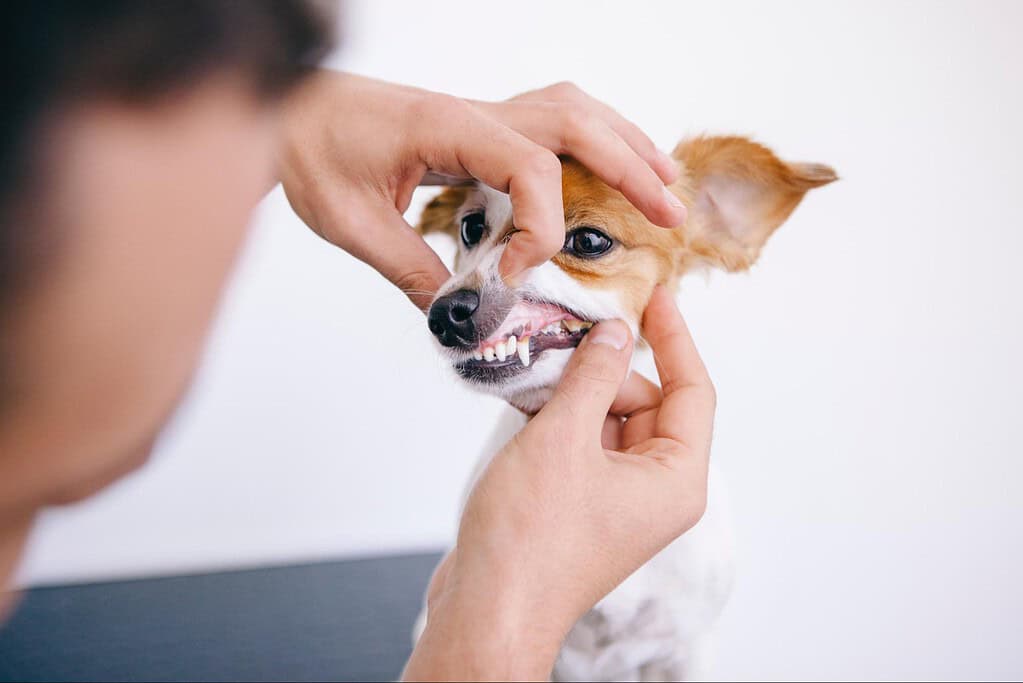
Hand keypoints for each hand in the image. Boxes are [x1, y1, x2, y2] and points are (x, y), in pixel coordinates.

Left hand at [278, 72, 685, 309]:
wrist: (284, 110)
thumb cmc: (306, 150)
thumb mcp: (350, 222)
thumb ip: (409, 267)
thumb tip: (460, 313)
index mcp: (445, 128)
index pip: (530, 166)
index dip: (540, 225)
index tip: (515, 273)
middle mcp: (473, 112)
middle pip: (574, 124)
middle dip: (629, 168)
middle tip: (669, 214)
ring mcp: (478, 113)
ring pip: (571, 111)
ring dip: (623, 144)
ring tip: (664, 183)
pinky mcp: (475, 124)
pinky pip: (550, 119)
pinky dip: (592, 139)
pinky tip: (608, 164)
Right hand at [403, 287, 714, 680]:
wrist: (486, 610)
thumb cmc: (529, 539)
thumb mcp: (563, 437)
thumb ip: (593, 375)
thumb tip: (616, 332)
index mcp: (675, 480)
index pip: (692, 390)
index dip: (676, 337)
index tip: (656, 294)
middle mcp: (655, 490)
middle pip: (645, 402)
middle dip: (605, 370)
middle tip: (563, 338)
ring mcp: (617, 499)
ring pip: (608, 420)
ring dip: (575, 392)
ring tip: (535, 372)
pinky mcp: (582, 504)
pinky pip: (582, 443)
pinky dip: (559, 418)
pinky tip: (526, 399)